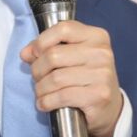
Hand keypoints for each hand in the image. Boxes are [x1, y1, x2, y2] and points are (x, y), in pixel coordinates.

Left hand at [20, 20, 122, 136]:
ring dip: (41, 88)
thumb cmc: (87, 78)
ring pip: (55, 78)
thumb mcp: (73, 56)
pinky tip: (44, 104)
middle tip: (37, 78)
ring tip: (40, 93)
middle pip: (54, 55)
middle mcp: (101, 53)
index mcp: (96, 36)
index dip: (41, 41)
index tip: (34, 54)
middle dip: (37, 69)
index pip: (63, 29)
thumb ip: (50, 48)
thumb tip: (26, 53)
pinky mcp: (98, 95)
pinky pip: (62, 96)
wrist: (110, 108)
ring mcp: (102, 74)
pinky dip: (47, 101)